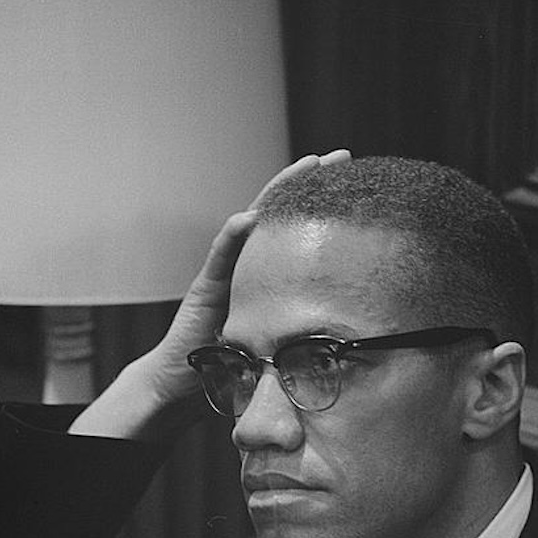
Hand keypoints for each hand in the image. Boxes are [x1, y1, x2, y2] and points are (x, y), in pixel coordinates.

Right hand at [70, 150, 350, 439]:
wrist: (184, 381)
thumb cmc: (233, 362)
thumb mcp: (280, 336)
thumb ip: (303, 322)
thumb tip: (351, 327)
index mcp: (265, 270)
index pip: (296, 227)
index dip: (322, 203)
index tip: (353, 181)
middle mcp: (245, 262)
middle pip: (278, 211)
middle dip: (308, 181)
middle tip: (341, 157)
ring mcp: (223, 269)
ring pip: (251, 220)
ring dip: (276, 193)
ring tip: (305, 168)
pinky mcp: (204, 286)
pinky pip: (219, 255)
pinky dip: (233, 234)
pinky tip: (250, 216)